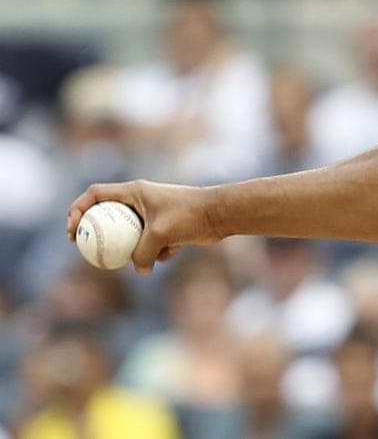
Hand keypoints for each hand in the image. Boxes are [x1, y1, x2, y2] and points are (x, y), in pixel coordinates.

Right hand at [67, 181, 221, 274]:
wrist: (220, 214)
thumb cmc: (190, 215)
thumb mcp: (160, 235)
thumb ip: (142, 254)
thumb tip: (138, 270)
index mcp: (134, 191)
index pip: (95, 194)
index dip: (78, 210)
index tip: (73, 231)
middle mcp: (141, 199)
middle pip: (109, 216)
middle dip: (100, 236)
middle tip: (90, 252)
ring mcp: (153, 213)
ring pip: (131, 234)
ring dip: (136, 249)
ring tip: (147, 256)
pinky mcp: (166, 226)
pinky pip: (151, 243)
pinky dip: (157, 251)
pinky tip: (173, 251)